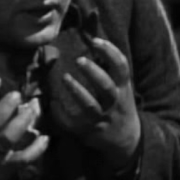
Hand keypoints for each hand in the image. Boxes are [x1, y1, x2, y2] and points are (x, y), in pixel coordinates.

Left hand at [56, 38, 140, 169]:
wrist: (126, 140)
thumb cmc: (119, 105)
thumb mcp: (122, 87)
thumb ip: (110, 69)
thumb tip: (91, 39)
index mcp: (123, 88)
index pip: (121, 67)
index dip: (110, 52)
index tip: (95, 41)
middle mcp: (114, 103)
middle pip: (106, 87)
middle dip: (93, 73)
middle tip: (78, 60)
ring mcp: (101, 118)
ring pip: (90, 106)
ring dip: (77, 91)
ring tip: (64, 78)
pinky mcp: (88, 131)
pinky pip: (73, 122)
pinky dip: (61, 113)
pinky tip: (53, 102)